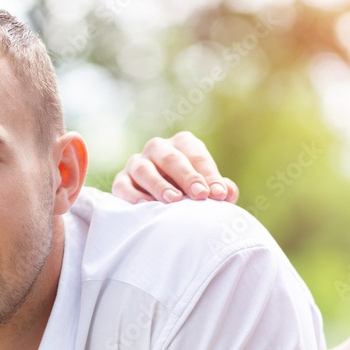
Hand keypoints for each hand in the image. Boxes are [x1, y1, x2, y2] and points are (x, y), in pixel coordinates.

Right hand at [111, 131, 238, 203]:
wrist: (161, 200)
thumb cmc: (191, 191)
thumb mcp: (207, 188)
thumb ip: (220, 189)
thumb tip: (228, 191)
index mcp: (183, 143)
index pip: (197, 156)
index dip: (209, 175)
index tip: (219, 194)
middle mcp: (158, 148)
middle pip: (171, 158)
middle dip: (187, 176)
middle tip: (201, 195)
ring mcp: (137, 163)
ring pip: (145, 170)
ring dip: (159, 185)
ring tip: (174, 200)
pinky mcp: (121, 180)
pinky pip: (124, 186)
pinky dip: (134, 196)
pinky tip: (146, 206)